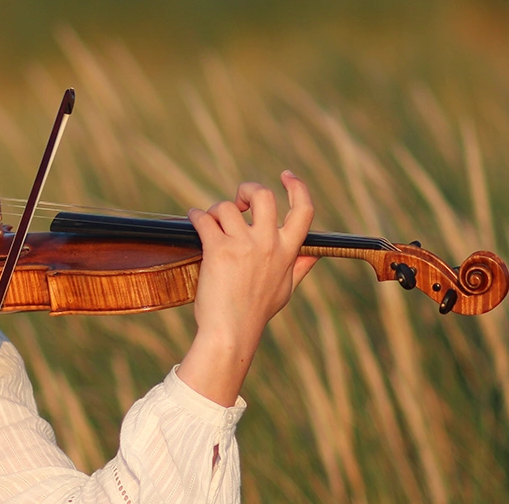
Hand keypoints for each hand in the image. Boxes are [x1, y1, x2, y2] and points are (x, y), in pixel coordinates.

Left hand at [177, 170, 317, 405]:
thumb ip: (299, 268)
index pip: (304, 211)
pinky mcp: (218, 250)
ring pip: (228, 207)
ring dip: (216, 210)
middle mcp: (268, 244)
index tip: (286, 176)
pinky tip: (194, 219)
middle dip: (248, 190)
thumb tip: (315, 256)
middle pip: (264, 196)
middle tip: (239, 199)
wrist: (231, 332)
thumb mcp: (285, 290)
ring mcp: (243, 245)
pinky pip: (205, 219)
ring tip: (210, 222)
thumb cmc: (256, 313)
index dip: (298, 187)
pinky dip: (196, 215)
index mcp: (287, 252)